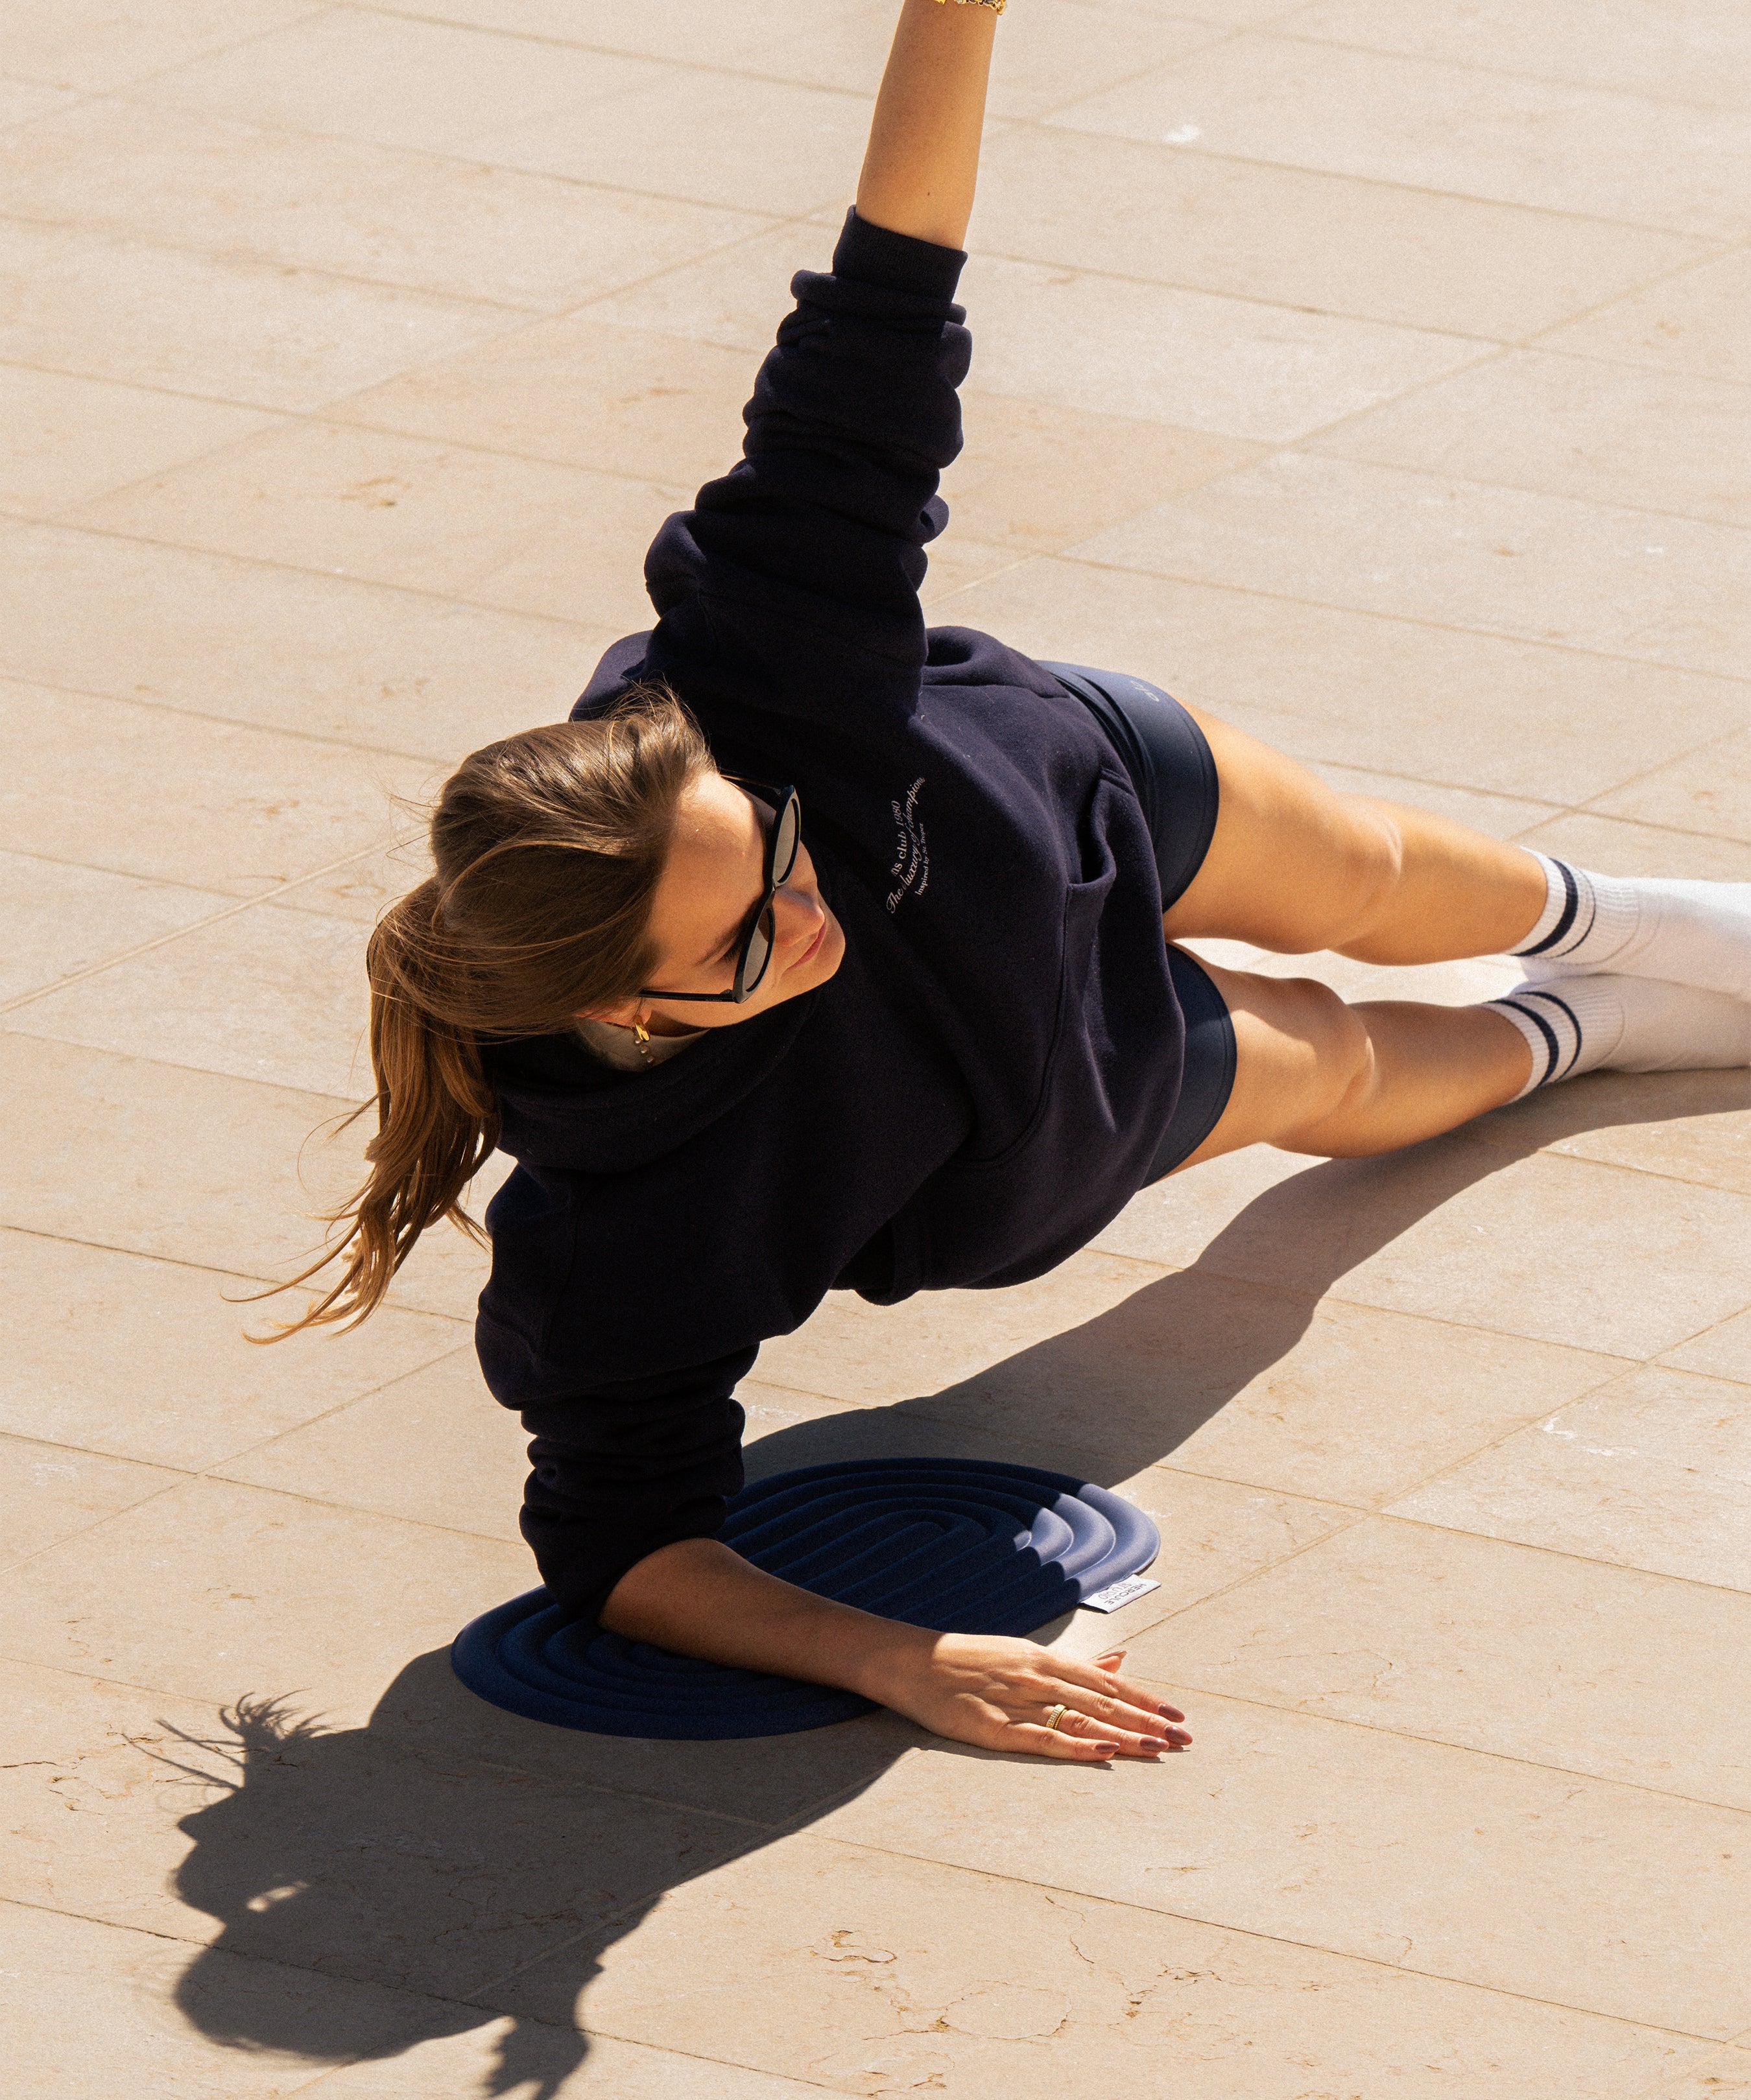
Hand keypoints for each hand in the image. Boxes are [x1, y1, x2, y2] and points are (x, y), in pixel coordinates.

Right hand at [866, 1633, 1190, 1760]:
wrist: (910, 1659)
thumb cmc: (968, 1658)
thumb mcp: (1025, 1652)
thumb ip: (1074, 1662)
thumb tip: (1121, 1662)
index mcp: (1046, 1659)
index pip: (1107, 1683)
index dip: (1145, 1700)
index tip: (1178, 1715)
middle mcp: (1038, 1676)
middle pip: (1103, 1701)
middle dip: (1146, 1720)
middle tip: (1185, 1738)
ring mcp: (1017, 1700)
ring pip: (1081, 1718)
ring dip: (1124, 1733)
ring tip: (1159, 1747)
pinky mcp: (993, 1726)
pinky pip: (1042, 1737)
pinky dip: (1076, 1744)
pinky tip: (1103, 1751)